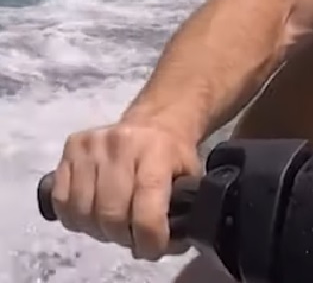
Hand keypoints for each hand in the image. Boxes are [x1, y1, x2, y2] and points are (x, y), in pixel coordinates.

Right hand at [49, 120, 199, 260]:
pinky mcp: (70, 148)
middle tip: (133, 238)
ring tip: (114, 225)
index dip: (148, 237)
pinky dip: (76, 218)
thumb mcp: (189, 175)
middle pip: (111, 214)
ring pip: (84, 212)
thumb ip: (182, 208)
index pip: (146, 206)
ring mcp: (92, 145)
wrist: (154, 123)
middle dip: (123, 237)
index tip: (153, 249)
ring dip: (99, 230)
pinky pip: (62, 202)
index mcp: (156, 150)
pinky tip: (93, 215)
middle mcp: (121, 143)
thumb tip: (171, 244)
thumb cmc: (172, 154)